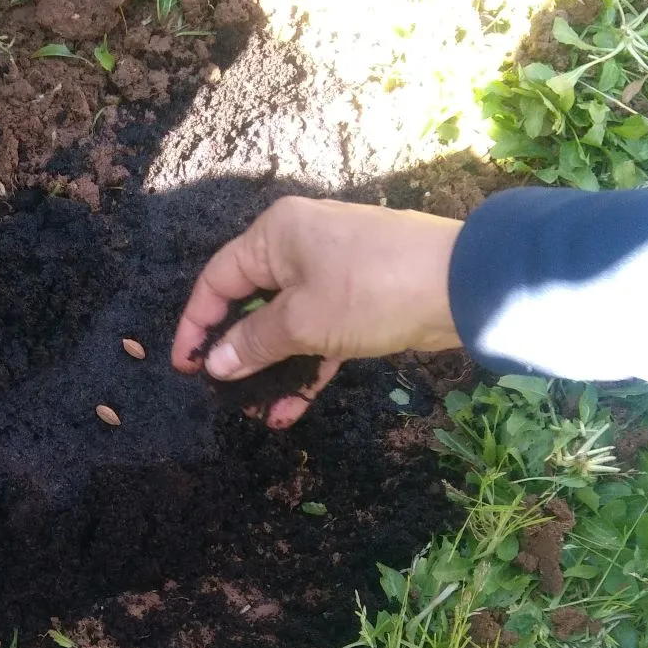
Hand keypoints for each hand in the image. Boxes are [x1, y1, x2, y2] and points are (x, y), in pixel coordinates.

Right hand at [172, 196, 462, 426]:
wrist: (463, 285)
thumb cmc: (371, 291)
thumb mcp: (303, 322)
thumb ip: (254, 344)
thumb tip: (215, 362)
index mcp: (275, 235)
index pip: (217, 280)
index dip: (196, 324)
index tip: (184, 366)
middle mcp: (299, 245)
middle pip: (250, 302)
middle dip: (235, 352)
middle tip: (219, 392)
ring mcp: (331, 272)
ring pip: (285, 324)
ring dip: (270, 368)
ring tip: (256, 412)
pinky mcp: (358, 298)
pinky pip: (317, 334)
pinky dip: (304, 367)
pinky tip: (290, 409)